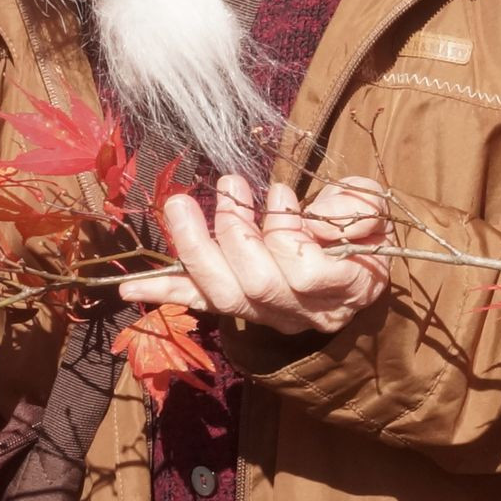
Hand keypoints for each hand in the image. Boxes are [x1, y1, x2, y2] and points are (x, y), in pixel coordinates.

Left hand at [119, 174, 388, 338]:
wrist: (357, 267)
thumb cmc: (362, 230)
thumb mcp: (372, 209)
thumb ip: (357, 207)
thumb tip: (323, 215)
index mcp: (345, 286)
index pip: (305, 272)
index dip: (286, 233)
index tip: (279, 195)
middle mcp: (303, 311)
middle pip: (255, 283)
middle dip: (234, 231)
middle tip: (228, 186)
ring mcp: (267, 315)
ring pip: (223, 294)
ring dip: (197, 245)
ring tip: (185, 204)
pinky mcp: (239, 306)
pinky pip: (200, 301)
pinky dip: (164, 291)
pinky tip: (129, 288)